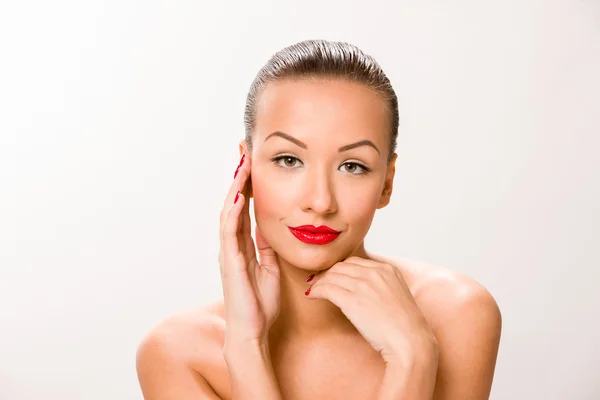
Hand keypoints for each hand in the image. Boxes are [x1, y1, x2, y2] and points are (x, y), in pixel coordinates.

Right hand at [219, 153, 280, 348]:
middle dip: (239, 179)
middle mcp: (232, 246)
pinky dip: (234, 213)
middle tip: (244, 154)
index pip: (244, 209)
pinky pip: (230, 233)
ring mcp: (229, 253)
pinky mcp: (230, 262)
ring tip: (242, 167)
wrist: (252, 332)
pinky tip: (240, 197)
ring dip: (236, 189)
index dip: (248, 187)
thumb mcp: (270, 267)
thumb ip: (267, 247)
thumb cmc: (261, 305)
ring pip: (229, 213)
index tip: (253, 165)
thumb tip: (270, 227)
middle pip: (234, 205)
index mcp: (243, 246)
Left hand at [305, 256, 437, 364]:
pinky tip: (312, 295)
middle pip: (341, 267)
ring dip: (319, 282)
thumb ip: (381, 286)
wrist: (411, 342)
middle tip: (317, 282)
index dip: (339, 270)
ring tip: (313, 289)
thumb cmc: (404, 326)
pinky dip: (317, 291)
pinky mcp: (353, 300)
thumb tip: (362, 290)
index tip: (331, 276)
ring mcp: (364, 285)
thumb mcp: (397, 295)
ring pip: (332, 276)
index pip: (354, 262)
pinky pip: (327, 289)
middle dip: (327, 274)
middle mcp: (375, 273)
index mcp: (387, 269)